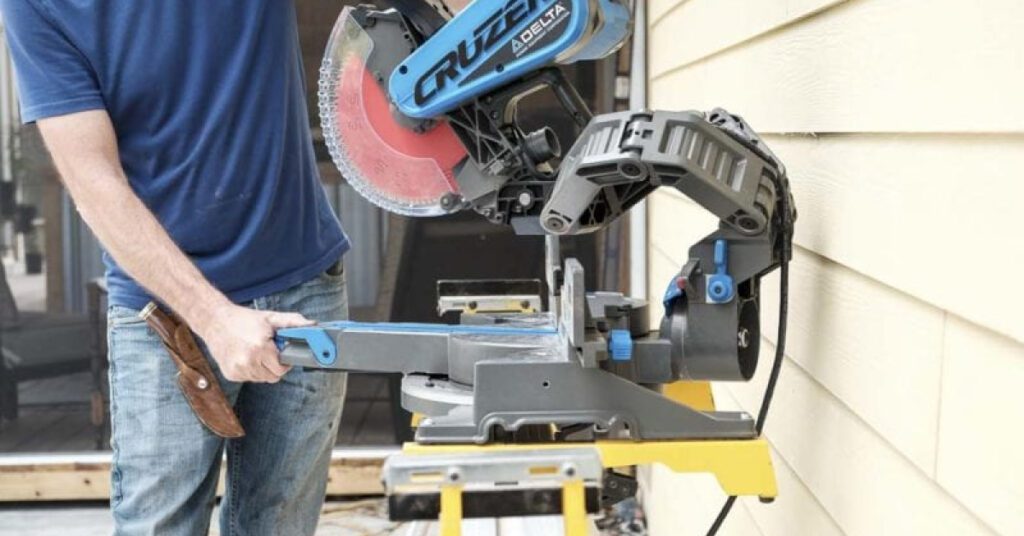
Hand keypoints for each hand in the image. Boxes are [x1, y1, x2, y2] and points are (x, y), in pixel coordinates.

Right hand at [193, 303, 314, 382]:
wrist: (214, 320)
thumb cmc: (243, 319)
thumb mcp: (270, 318)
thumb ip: (293, 322)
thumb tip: (313, 325)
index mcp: (260, 348)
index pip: (282, 369)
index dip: (284, 362)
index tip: (281, 353)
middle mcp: (248, 361)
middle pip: (273, 376)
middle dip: (274, 366)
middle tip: (269, 351)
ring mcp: (237, 369)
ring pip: (261, 379)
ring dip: (263, 368)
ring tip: (256, 351)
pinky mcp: (230, 374)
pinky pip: (249, 378)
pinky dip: (251, 370)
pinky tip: (245, 356)